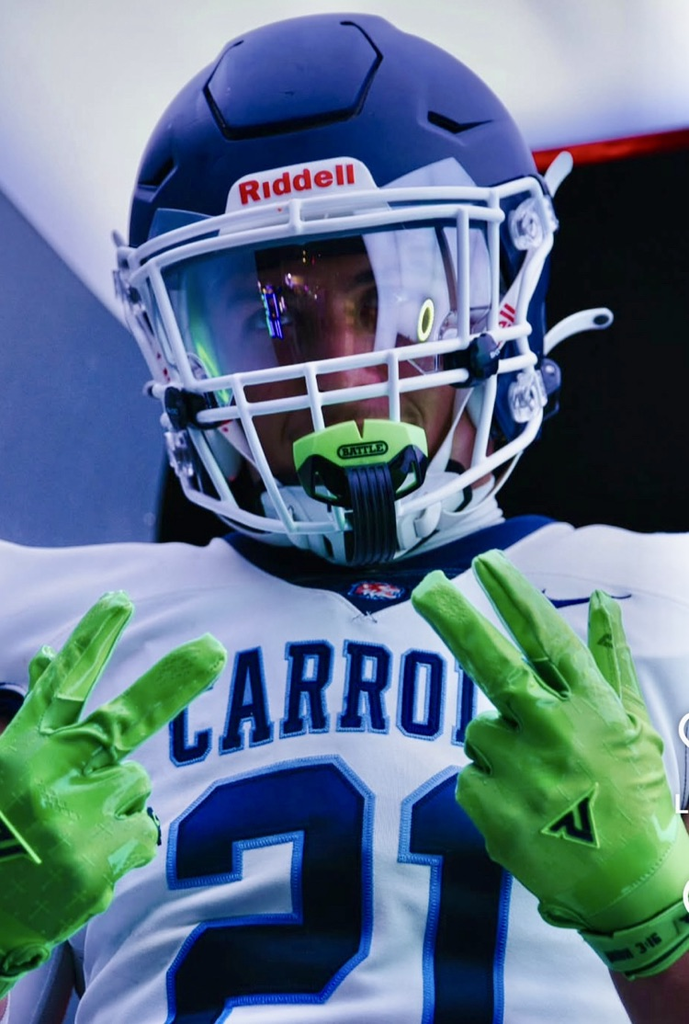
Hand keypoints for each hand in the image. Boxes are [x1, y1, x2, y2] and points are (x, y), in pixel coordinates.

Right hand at [0, 592, 226, 994]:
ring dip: (114, 802)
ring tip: (69, 834)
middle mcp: (48, 781)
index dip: (92, 640)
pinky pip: (142, 833)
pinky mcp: (99, 869)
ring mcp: (77, 825)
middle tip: (215, 648)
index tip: (122, 600)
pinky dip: (122, 846)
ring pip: (135, 785)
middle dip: (174, 681)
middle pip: (125, 720)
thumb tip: (42, 651)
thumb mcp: (6, 766)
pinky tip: (81, 866)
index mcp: (20, 751)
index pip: (60, 685)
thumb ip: (36, 716)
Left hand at [411, 550, 688, 977]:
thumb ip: (610, 659)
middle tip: (426, 587)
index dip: (514, 598)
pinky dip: (487, 786)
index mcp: (594, 708)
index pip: (547, 640)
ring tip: (540, 784)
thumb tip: (598, 599)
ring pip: (478, 733)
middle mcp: (558, 734)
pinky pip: (469, 778)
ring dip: (497, 746)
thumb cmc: (634, 797)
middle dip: (458, 621)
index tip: (485, 563)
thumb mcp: (634, 725)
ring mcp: (525, 775)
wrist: (635, 891)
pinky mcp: (496, 815)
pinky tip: (525, 812)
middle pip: (496, 667)